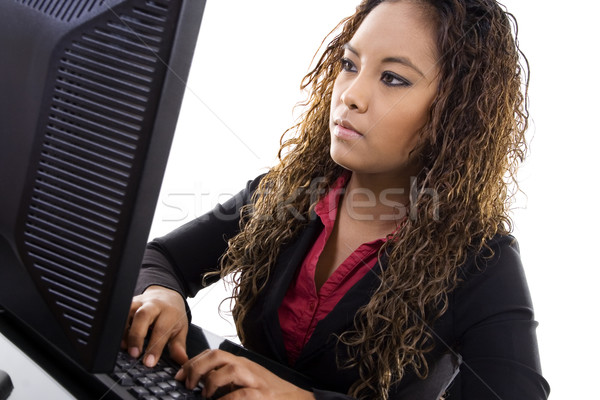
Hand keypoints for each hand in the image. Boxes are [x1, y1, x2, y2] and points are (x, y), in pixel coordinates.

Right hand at [121, 285, 188, 366]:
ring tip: (125, 347)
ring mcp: (140, 302)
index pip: (161, 330)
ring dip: (124, 331)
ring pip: (128, 313)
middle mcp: (154, 305)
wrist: (166, 294)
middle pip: (143, 316)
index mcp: (169, 312)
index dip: (155, 347)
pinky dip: (118, 326)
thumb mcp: (180, 329)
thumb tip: (182, 361)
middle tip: (134, 354)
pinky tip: (119, 338)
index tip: (149, 362)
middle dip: (137, 336)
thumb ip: (178, 346)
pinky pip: (121, 313)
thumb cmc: (173, 314)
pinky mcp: (129, 303)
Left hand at [175, 349, 314, 399]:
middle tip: (187, 384)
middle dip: (197, 367)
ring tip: (205, 395)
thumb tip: (200, 385)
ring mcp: (256, 381)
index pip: (213, 354)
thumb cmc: (269, 392)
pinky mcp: (263, 396)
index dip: (193, 362)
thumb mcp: (246, 382)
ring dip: (211, 382)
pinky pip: (241, 394)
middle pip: (218, 356)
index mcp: (241, 363)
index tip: (179, 374)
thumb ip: (226, 380)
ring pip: (230, 369)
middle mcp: (247, 368)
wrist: (296, 399)